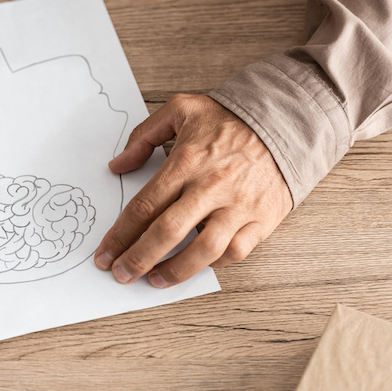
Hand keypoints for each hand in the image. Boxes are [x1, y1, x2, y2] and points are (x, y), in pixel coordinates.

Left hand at [94, 94, 291, 286]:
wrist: (287, 121)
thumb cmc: (232, 119)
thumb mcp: (182, 109)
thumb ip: (144, 135)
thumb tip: (117, 165)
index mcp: (187, 161)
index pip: (144, 206)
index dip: (119, 235)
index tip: (104, 254)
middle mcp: (211, 186)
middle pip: (166, 232)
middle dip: (137, 259)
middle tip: (120, 274)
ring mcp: (238, 206)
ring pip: (203, 250)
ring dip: (174, 271)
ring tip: (154, 280)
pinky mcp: (261, 220)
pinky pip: (235, 252)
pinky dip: (213, 264)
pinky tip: (195, 266)